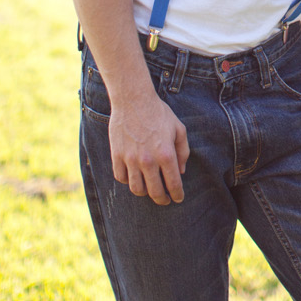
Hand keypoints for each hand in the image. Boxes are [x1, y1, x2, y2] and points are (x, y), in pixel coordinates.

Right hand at [109, 89, 189, 204]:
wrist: (133, 100)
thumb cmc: (158, 113)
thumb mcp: (178, 128)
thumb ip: (183, 151)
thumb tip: (181, 171)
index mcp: (166, 153)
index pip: (173, 183)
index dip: (177, 194)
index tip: (178, 198)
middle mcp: (148, 160)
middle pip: (155, 192)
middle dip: (162, 199)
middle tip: (165, 200)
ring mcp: (130, 159)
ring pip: (137, 189)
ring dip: (145, 192)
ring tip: (150, 189)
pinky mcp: (116, 156)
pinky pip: (121, 178)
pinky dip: (128, 181)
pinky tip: (134, 177)